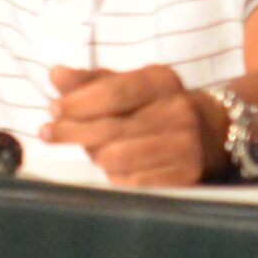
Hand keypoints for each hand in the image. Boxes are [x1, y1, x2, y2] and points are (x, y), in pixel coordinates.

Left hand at [42, 64, 224, 186]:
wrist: (209, 132)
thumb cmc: (152, 104)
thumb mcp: (125, 83)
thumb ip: (88, 80)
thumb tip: (56, 74)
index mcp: (161, 81)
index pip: (114, 92)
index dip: (79, 103)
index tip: (53, 110)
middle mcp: (178, 112)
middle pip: (112, 128)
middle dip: (72, 132)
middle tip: (47, 133)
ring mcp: (185, 147)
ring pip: (117, 158)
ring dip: (94, 155)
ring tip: (91, 148)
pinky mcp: (185, 176)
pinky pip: (132, 182)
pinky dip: (114, 175)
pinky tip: (113, 166)